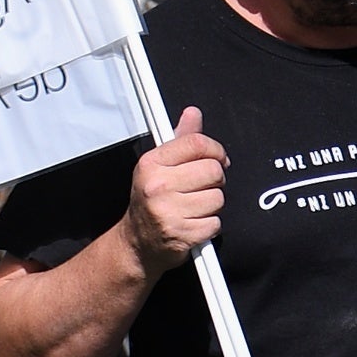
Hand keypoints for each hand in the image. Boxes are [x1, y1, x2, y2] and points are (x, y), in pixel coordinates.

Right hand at [125, 108, 226, 270]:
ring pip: (218, 198)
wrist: (138, 243)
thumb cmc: (152, 201)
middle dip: (215, 180)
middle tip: (202, 187)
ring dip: (213, 204)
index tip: (218, 158)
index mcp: (152, 163)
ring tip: (195, 207)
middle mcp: (157, 185)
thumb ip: (181, 140)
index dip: (216, 150)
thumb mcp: (160, 166)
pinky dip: (210, 225)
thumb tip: (193, 113)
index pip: (197, 144)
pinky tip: (194, 223)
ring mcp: (168, 211)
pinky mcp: (182, 234)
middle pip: (213, 171)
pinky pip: (216, 223)